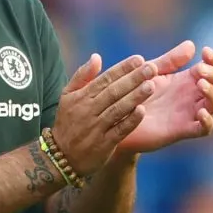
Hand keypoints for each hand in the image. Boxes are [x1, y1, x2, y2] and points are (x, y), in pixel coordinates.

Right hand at [51, 54, 157, 175]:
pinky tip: (143, 111)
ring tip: (151, 85)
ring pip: (117, 109)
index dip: (122, 68)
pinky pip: (119, 130)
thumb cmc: (68, 122)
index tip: (139, 59)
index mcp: (81, 96)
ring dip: (134, 97)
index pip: (105, 79)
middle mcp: (88, 110)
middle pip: (113, 91)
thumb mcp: (67, 96)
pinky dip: (130, 121)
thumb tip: (96, 56)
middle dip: (133, 79)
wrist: (61, 156)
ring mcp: (96, 127)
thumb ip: (82, 76)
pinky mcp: (104, 144)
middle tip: (151, 68)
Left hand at [117, 41, 212, 153]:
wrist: (118, 117)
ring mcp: (189, 113)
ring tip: (200, 84)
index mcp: (186, 80)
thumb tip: (192, 45)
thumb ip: (170, 61)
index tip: (206, 50)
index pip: (210, 68)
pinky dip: (207, 121)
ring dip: (212, 94)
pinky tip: (201, 112)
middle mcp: (191, 96)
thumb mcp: (152, 72)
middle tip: (200, 69)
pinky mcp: (182, 130)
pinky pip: (204, 129)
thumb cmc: (135, 92)